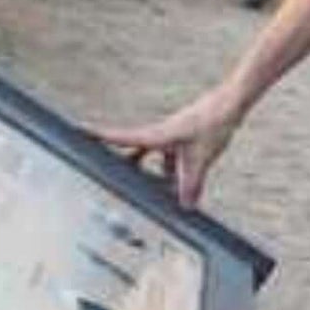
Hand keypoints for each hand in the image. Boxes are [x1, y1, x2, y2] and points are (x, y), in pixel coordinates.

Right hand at [94, 85, 243, 207]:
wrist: (232, 102)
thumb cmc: (214, 122)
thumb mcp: (201, 158)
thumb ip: (191, 185)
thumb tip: (184, 207)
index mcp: (158, 135)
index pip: (122, 137)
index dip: (99, 136)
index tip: (77, 131)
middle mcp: (161, 133)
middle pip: (135, 150)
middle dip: (125, 163)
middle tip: (108, 173)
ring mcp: (174, 134)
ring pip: (156, 155)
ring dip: (156, 172)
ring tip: (159, 193)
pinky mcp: (186, 136)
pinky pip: (173, 156)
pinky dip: (174, 169)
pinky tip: (185, 186)